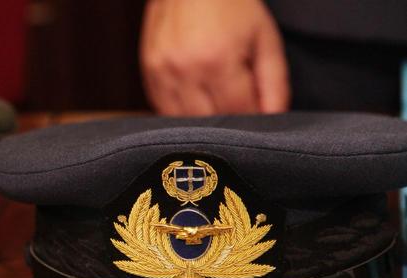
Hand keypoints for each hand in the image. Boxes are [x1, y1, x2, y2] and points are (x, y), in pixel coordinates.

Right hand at [140, 0, 289, 115]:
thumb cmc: (232, 6)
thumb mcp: (264, 39)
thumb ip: (274, 84)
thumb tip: (275, 119)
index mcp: (217, 60)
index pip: (238, 112)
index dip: (252, 116)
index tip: (257, 107)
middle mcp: (184, 69)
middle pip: (210, 120)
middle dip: (228, 117)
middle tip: (237, 98)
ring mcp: (161, 72)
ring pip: (184, 120)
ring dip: (203, 117)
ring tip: (215, 95)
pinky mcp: (148, 73)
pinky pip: (163, 108)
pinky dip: (181, 110)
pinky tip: (195, 94)